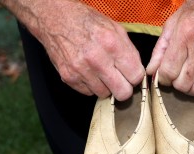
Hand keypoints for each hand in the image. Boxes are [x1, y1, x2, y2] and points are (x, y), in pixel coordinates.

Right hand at [23, 0, 144, 99]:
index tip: (131, 74)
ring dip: (106, 86)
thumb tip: (138, 72)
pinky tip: (88, 72)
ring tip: (101, 72)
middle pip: (122, 93)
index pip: (136, 76)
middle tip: (120, 80)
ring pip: (105, 95)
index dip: (135, 77)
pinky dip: (91, 85)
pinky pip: (89, 93)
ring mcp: (81, 70)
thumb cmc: (87, 22)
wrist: (54, 19)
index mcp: (112, 44)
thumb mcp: (114, 28)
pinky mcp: (69, 78)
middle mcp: (96, 59)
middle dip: (124, 88)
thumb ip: (129, 51)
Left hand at [145, 0, 193, 94]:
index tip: (164, 76)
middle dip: (175, 83)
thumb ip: (159, 50)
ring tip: (187, 78)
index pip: (168, 72)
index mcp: (184, 36)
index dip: (163, 78)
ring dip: (189, 88)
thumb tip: (151, 71)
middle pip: (183, 84)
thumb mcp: (172, 24)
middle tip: (176, 76)